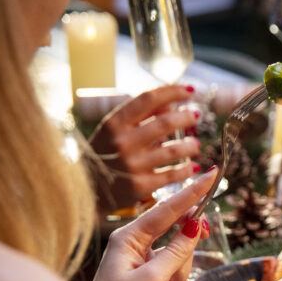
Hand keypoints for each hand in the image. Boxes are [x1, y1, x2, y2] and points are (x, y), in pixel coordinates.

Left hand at [83, 168, 215, 280]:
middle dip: (185, 253)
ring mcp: (145, 267)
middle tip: (187, 258)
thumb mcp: (150, 279)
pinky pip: (178, 280)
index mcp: (129, 238)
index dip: (192, 193)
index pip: (167, 210)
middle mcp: (136, 248)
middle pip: (178, 235)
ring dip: (178, 279)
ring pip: (181, 261)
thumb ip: (177, 252)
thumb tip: (195, 226)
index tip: (211, 174)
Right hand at [88, 85, 201, 214]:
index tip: (190, 90)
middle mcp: (123, 142)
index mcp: (115, 123)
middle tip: (194, 116)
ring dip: (190, 146)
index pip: (148, 99)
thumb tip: (170, 103)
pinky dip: (187, 170)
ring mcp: (132, 165)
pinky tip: (193, 167)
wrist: (86, 189)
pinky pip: (172, 175)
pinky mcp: (140, 186)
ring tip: (195, 145)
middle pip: (165, 123)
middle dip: (186, 117)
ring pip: (173, 151)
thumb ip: (141, 116)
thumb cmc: (104, 153)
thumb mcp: (114, 130)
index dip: (172, 91)